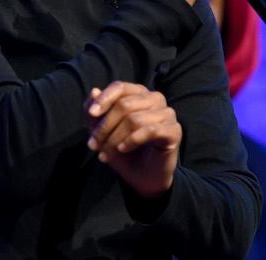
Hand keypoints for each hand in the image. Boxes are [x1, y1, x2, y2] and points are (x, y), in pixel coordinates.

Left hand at [84, 81, 181, 198]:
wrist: (142, 177)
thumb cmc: (123, 150)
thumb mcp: (103, 132)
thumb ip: (95, 112)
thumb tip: (94, 92)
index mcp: (139, 93)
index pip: (120, 87)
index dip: (104, 99)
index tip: (91, 114)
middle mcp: (155, 99)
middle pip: (124, 105)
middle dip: (105, 127)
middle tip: (93, 145)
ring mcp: (167, 114)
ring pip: (134, 119)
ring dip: (115, 138)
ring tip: (105, 153)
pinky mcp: (174, 131)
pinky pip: (150, 130)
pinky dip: (132, 140)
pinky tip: (123, 149)